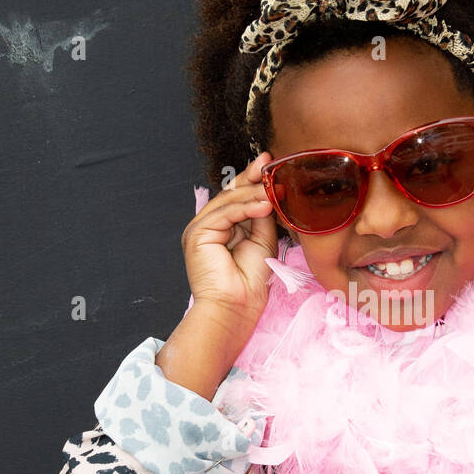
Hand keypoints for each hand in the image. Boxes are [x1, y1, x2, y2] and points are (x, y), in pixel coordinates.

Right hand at [181, 152, 279, 320]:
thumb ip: (263, 217)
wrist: (236, 309)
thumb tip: (269, 194)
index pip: (237, 197)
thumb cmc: (250, 283)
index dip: (253, 180)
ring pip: (228, 201)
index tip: (271, 163)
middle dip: (252, 178)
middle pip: (230, 193)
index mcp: (222, 227)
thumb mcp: (263, 241)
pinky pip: (224, 213)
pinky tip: (264, 205)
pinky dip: (245, 207)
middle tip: (271, 164)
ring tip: (275, 189)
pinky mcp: (198, 234)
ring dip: (254, 193)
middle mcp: (208, 225)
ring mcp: (200, 228)